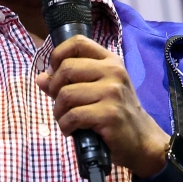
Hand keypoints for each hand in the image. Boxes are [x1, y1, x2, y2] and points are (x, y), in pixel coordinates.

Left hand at [36, 36, 170, 177]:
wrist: (142, 139)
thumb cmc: (116, 112)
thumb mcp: (97, 90)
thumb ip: (69, 81)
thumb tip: (41, 78)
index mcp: (110, 61)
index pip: (78, 42)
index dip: (58, 55)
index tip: (55, 73)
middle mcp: (113, 72)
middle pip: (66, 68)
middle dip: (54, 89)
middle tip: (60, 104)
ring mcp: (112, 92)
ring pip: (66, 94)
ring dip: (59, 111)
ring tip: (66, 120)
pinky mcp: (109, 114)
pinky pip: (73, 115)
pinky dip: (65, 125)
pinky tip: (71, 130)